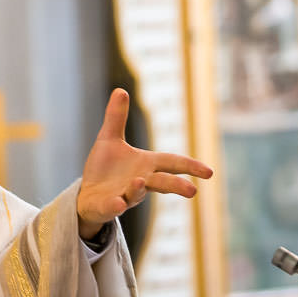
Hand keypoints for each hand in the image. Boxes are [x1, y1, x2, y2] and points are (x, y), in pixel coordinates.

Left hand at [76, 89, 212, 238]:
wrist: (88, 194)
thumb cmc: (104, 168)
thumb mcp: (109, 138)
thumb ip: (116, 116)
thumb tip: (120, 89)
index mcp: (146, 165)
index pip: (172, 163)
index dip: (190, 166)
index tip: (209, 172)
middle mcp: (140, 182)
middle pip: (162, 182)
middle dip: (177, 186)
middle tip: (193, 191)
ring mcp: (125, 195)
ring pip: (136, 194)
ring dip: (138, 190)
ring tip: (139, 182)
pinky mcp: (107, 206)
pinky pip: (113, 207)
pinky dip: (115, 205)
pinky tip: (117, 203)